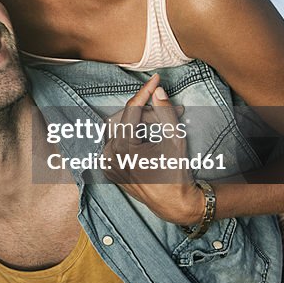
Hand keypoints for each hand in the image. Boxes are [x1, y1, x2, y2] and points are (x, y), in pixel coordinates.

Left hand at [103, 76, 201, 225]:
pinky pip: (115, 143)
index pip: (132, 109)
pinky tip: (146, 138)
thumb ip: (165, 113)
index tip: (156, 79)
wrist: (173, 203)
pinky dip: (129, 136)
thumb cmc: (176, 172)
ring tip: (159, 127)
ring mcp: (107, 163)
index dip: (145, 91)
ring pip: (118, 129)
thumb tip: (157, 90)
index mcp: (123, 148)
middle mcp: (110, 155)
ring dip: (137, 123)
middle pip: (125, 118)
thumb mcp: (175, 139)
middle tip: (167, 112)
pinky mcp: (108, 169)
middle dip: (146, 112)